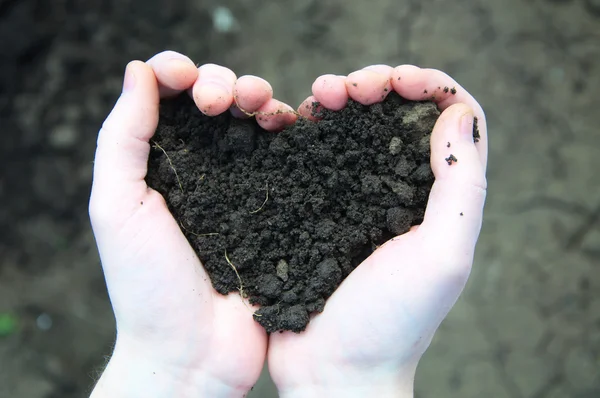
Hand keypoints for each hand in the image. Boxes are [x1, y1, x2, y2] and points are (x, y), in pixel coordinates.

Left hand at [89, 51, 295, 397]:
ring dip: (258, 97)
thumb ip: (123, 137)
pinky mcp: (277, 205)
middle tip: (220, 99)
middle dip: (221, 82)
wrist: (196, 353)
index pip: (167, 99)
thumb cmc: (148, 287)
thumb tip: (139, 71)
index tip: (185, 76)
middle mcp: (202, 169)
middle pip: (215, 101)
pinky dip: (289, 129)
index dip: (178, 73)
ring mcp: (242, 186)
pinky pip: (287, 154)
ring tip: (260, 106)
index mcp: (160, 165)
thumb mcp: (117, 208)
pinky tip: (290, 123)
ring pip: (254, 120)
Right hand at [268, 65, 487, 397]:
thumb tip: (456, 117)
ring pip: (354, 127)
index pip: (449, 121)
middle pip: (398, 115)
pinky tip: (297, 120)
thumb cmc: (391, 324)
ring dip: (341, 99)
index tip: (397, 80)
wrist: (332, 369)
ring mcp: (353, 197)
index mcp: (437, 199)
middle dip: (378, 85)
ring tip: (321, 95)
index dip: (428, 87)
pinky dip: (309, 127)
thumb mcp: (442, 257)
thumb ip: (460, 187)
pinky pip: (314, 153)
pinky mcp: (313, 206)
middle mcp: (399, 192)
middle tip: (350, 86)